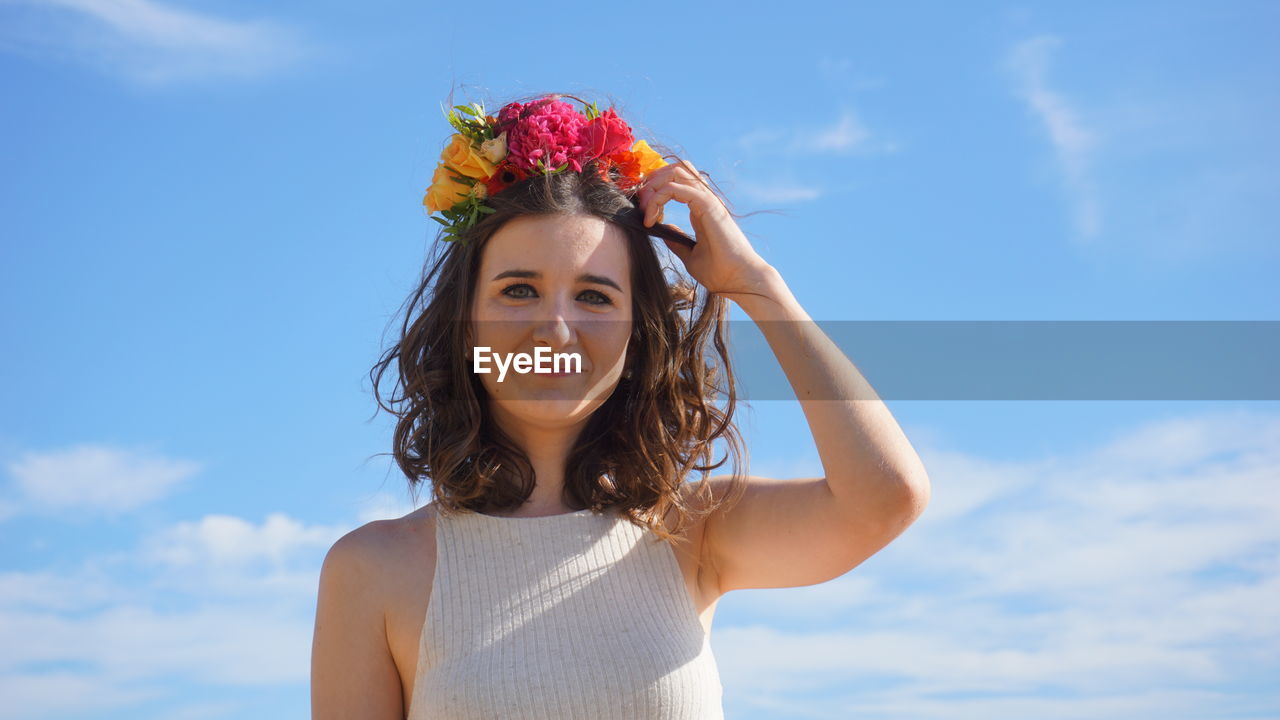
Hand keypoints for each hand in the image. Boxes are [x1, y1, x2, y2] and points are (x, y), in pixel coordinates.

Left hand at [635, 158, 777, 300]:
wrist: (739, 280)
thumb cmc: (720, 271)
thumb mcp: (690, 255)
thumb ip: (677, 240)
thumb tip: (664, 231)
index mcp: (702, 208)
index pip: (677, 180)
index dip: (655, 189)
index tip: (644, 214)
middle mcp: (705, 200)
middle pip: (675, 168)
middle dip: (652, 181)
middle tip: (640, 205)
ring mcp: (708, 200)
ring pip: (676, 172)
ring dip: (654, 186)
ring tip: (645, 209)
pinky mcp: (708, 206)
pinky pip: (677, 188)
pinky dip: (659, 199)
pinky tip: (652, 220)